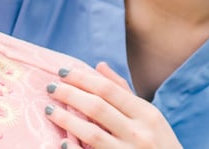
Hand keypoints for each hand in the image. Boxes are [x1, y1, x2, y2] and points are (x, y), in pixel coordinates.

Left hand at [45, 62, 182, 148]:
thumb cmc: (159, 143)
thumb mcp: (149, 116)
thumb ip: (123, 92)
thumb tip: (99, 66)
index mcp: (146, 114)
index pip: (108, 89)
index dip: (82, 78)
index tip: (63, 72)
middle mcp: (139, 132)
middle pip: (97, 106)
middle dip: (70, 94)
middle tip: (50, 87)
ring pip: (91, 132)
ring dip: (66, 119)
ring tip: (49, 110)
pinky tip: (62, 142)